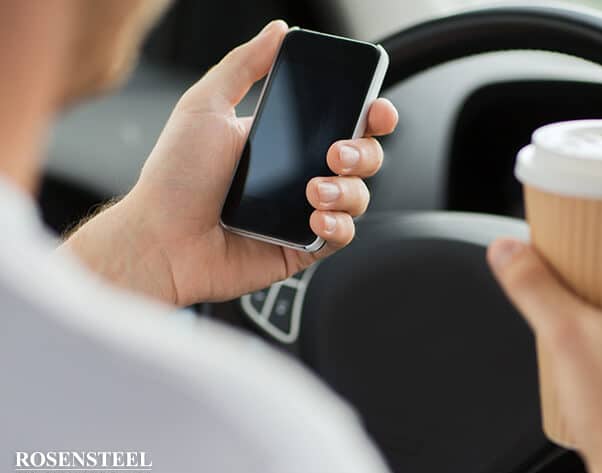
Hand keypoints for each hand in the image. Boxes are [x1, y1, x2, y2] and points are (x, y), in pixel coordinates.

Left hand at [63, 20, 397, 305]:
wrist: (160, 240)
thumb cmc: (175, 178)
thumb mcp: (205, 105)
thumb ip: (244, 65)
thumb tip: (278, 31)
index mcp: (285, 138)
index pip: (343, 121)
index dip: (369, 114)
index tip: (376, 109)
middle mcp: (300, 173)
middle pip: (362, 157)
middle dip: (363, 152)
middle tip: (336, 152)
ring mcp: (303, 211)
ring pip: (358, 196)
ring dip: (348, 190)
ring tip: (315, 190)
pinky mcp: (303, 246)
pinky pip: (341, 235)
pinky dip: (338, 225)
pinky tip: (314, 219)